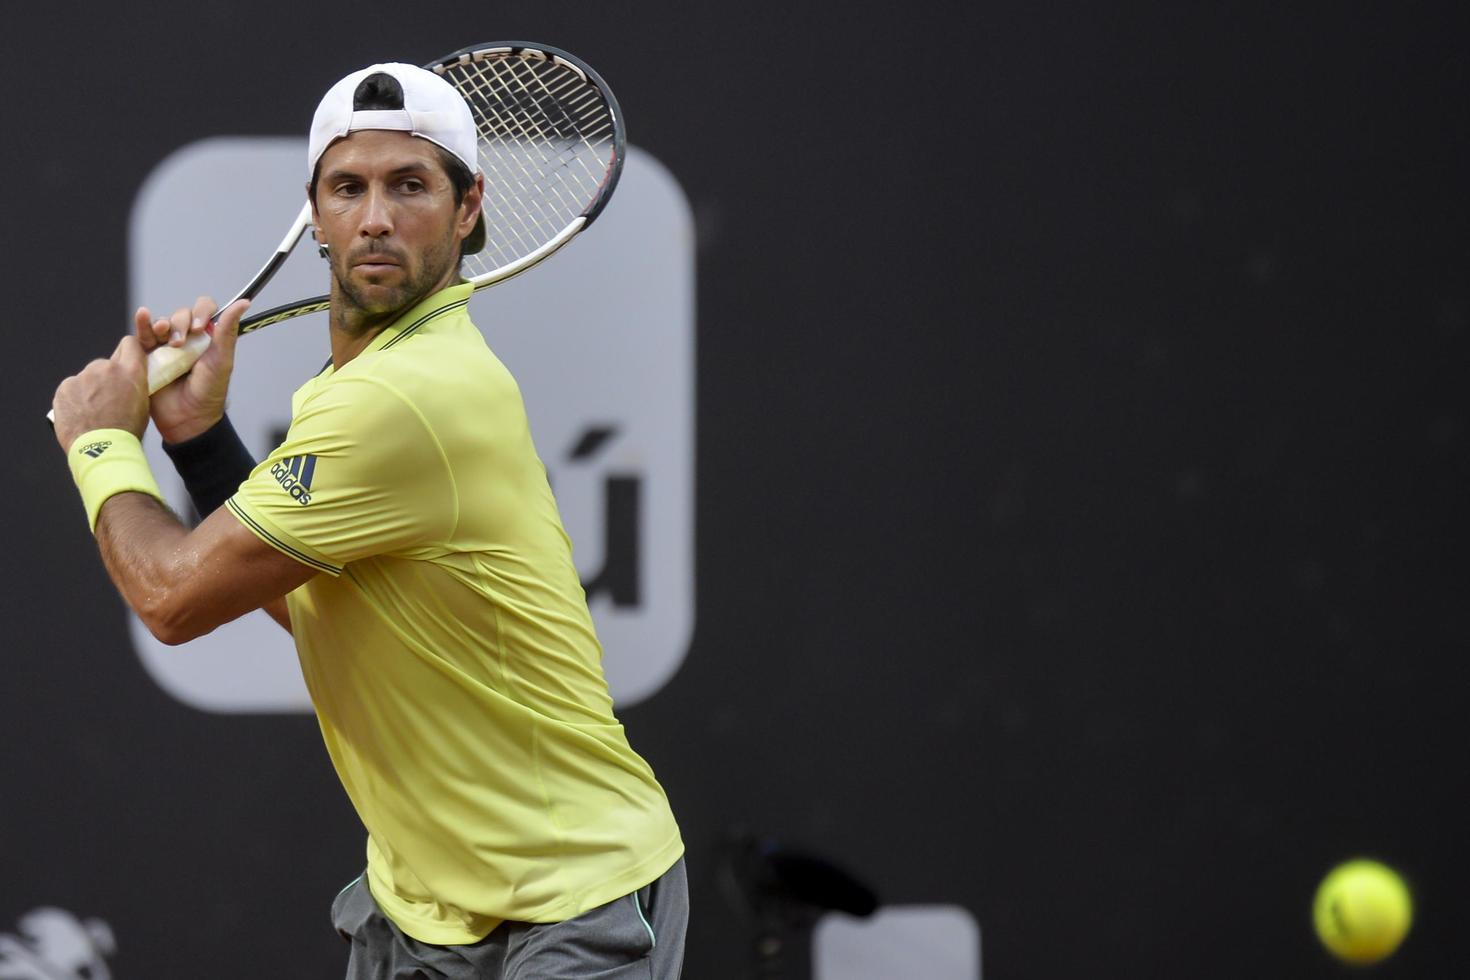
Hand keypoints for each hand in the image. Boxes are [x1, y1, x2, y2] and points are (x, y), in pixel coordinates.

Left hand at [52, 336, 150, 451]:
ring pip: (87, 377)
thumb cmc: (126, 431)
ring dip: (90, 389)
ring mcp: (83, 377)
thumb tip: (128, 379)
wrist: (102, 449)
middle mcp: (106, 368)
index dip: (129, 352)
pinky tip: (82, 414)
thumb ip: (135, 383)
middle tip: (109, 399)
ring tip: (94, 412)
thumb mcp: (143, 403)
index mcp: (131, 371)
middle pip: (106, 364)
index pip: (130, 344)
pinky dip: (75, 398)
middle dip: (107, 377)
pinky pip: (71, 388)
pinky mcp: (65, 387)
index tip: (127, 361)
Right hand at [136, 296, 249, 443]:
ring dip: (162, 324)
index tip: (201, 328)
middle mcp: (186, 338)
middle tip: (181, 343)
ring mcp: (165, 346)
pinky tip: (143, 316)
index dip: (201, 312)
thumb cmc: (208, 392)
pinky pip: (142, 333)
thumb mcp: (221, 360)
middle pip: (181, 315)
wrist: (187, 419)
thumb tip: (245, 302)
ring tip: (164, 336)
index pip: (204, 309)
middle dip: (180, 323)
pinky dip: (142, 323)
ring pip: (161, 323)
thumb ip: (227, 330)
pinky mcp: (147, 354)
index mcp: (207, 337)